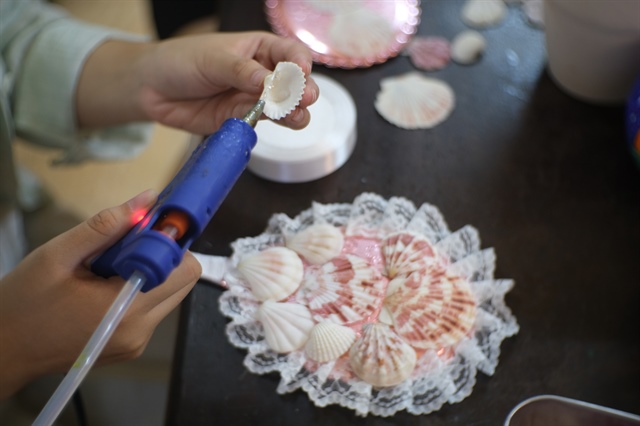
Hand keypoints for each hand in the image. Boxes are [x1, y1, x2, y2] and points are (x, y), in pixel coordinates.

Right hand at [0, 190, 200, 399]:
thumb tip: (148, 200)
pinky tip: (104, 286)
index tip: (147, 228)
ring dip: (150, 273)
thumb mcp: (59, 255)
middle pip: (183, 282)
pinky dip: (139, 290)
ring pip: (170, 294)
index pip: (185, 270)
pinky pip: (152, 309)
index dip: (170, 242)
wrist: (2, 348)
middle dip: (162, 256)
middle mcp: (141, 330)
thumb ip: (107, 226)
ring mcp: (137, 342)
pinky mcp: (131, 345)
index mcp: (128, 309)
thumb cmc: (23, 302)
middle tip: (124, 246)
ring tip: (107, 269)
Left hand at [77, 31, 318, 133]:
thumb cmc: (182, 61)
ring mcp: (254, 98)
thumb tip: (267, 82)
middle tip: (304, 98)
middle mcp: (262, 73)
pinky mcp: (243, 118)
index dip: (300, 63)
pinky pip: (264, 122)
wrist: (153, 88)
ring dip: (294, 111)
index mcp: (259, 48)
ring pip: (284, 106)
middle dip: (302, 90)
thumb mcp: (212, 59)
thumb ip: (241, 71)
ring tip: (296, 116)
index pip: (290, 53)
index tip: (302, 72)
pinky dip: (275, 124)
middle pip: (293, 83)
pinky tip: (280, 123)